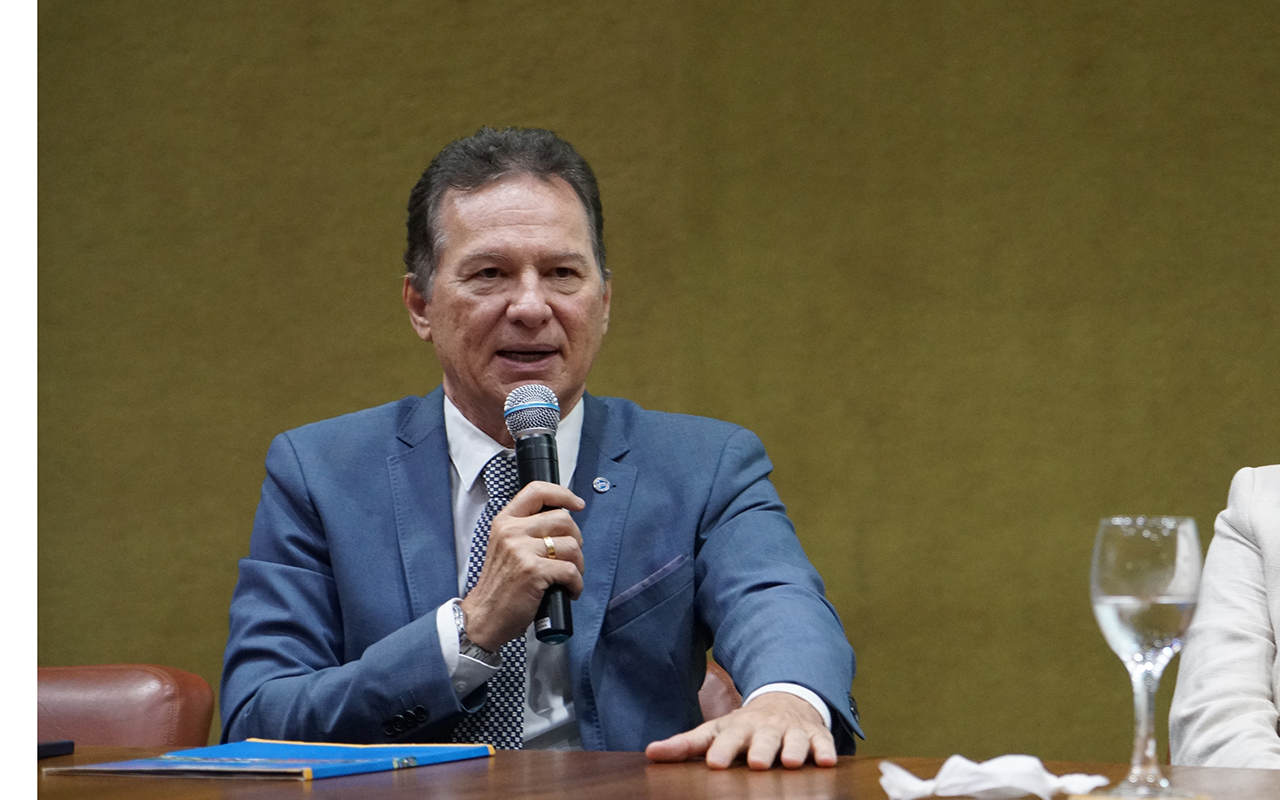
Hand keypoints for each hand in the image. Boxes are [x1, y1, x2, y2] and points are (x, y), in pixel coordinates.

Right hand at [459, 481, 584, 650]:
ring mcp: (521, 550)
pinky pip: (571, 570)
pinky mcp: (533, 571)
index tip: (577, 504)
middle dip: (576, 540)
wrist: (484, 617)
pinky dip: (576, 584)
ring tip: (568, 578)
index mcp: (505, 522)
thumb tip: (562, 521)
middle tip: (571, 557)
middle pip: (563, 519)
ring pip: (571, 545)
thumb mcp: (506, 547)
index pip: (537, 491)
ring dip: (578, 564)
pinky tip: (568, 591)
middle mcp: (511, 531)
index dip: (563, 494)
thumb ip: (527, 530)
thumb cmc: (500, 586)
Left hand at [645, 692, 835, 769]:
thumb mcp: (715, 731)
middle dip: (761, 749)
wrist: (784, 702)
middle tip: (756, 763)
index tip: (715, 763)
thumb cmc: (743, 727)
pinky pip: (823, 742)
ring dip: (794, 750)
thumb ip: (685, 745)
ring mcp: (791, 730)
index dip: (723, 749)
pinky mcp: (815, 735)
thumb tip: (650, 753)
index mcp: (738, 727)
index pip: (727, 737)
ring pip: (794, 739)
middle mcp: (765, 728)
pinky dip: (825, 750)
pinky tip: (827, 762)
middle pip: (763, 738)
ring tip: (792, 763)